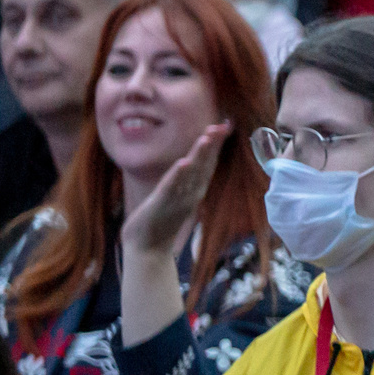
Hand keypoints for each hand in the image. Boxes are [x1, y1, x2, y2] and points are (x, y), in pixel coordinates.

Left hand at [121, 122, 228, 257]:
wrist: (148, 249)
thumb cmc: (159, 221)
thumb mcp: (176, 197)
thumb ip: (184, 181)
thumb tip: (190, 162)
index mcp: (195, 189)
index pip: (209, 162)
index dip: (216, 144)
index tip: (225, 125)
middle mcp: (191, 193)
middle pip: (205, 165)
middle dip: (213, 144)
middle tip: (222, 125)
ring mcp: (178, 199)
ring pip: (192, 173)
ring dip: (200, 155)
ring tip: (206, 137)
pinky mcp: (162, 205)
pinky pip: (172, 188)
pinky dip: (178, 176)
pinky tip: (183, 162)